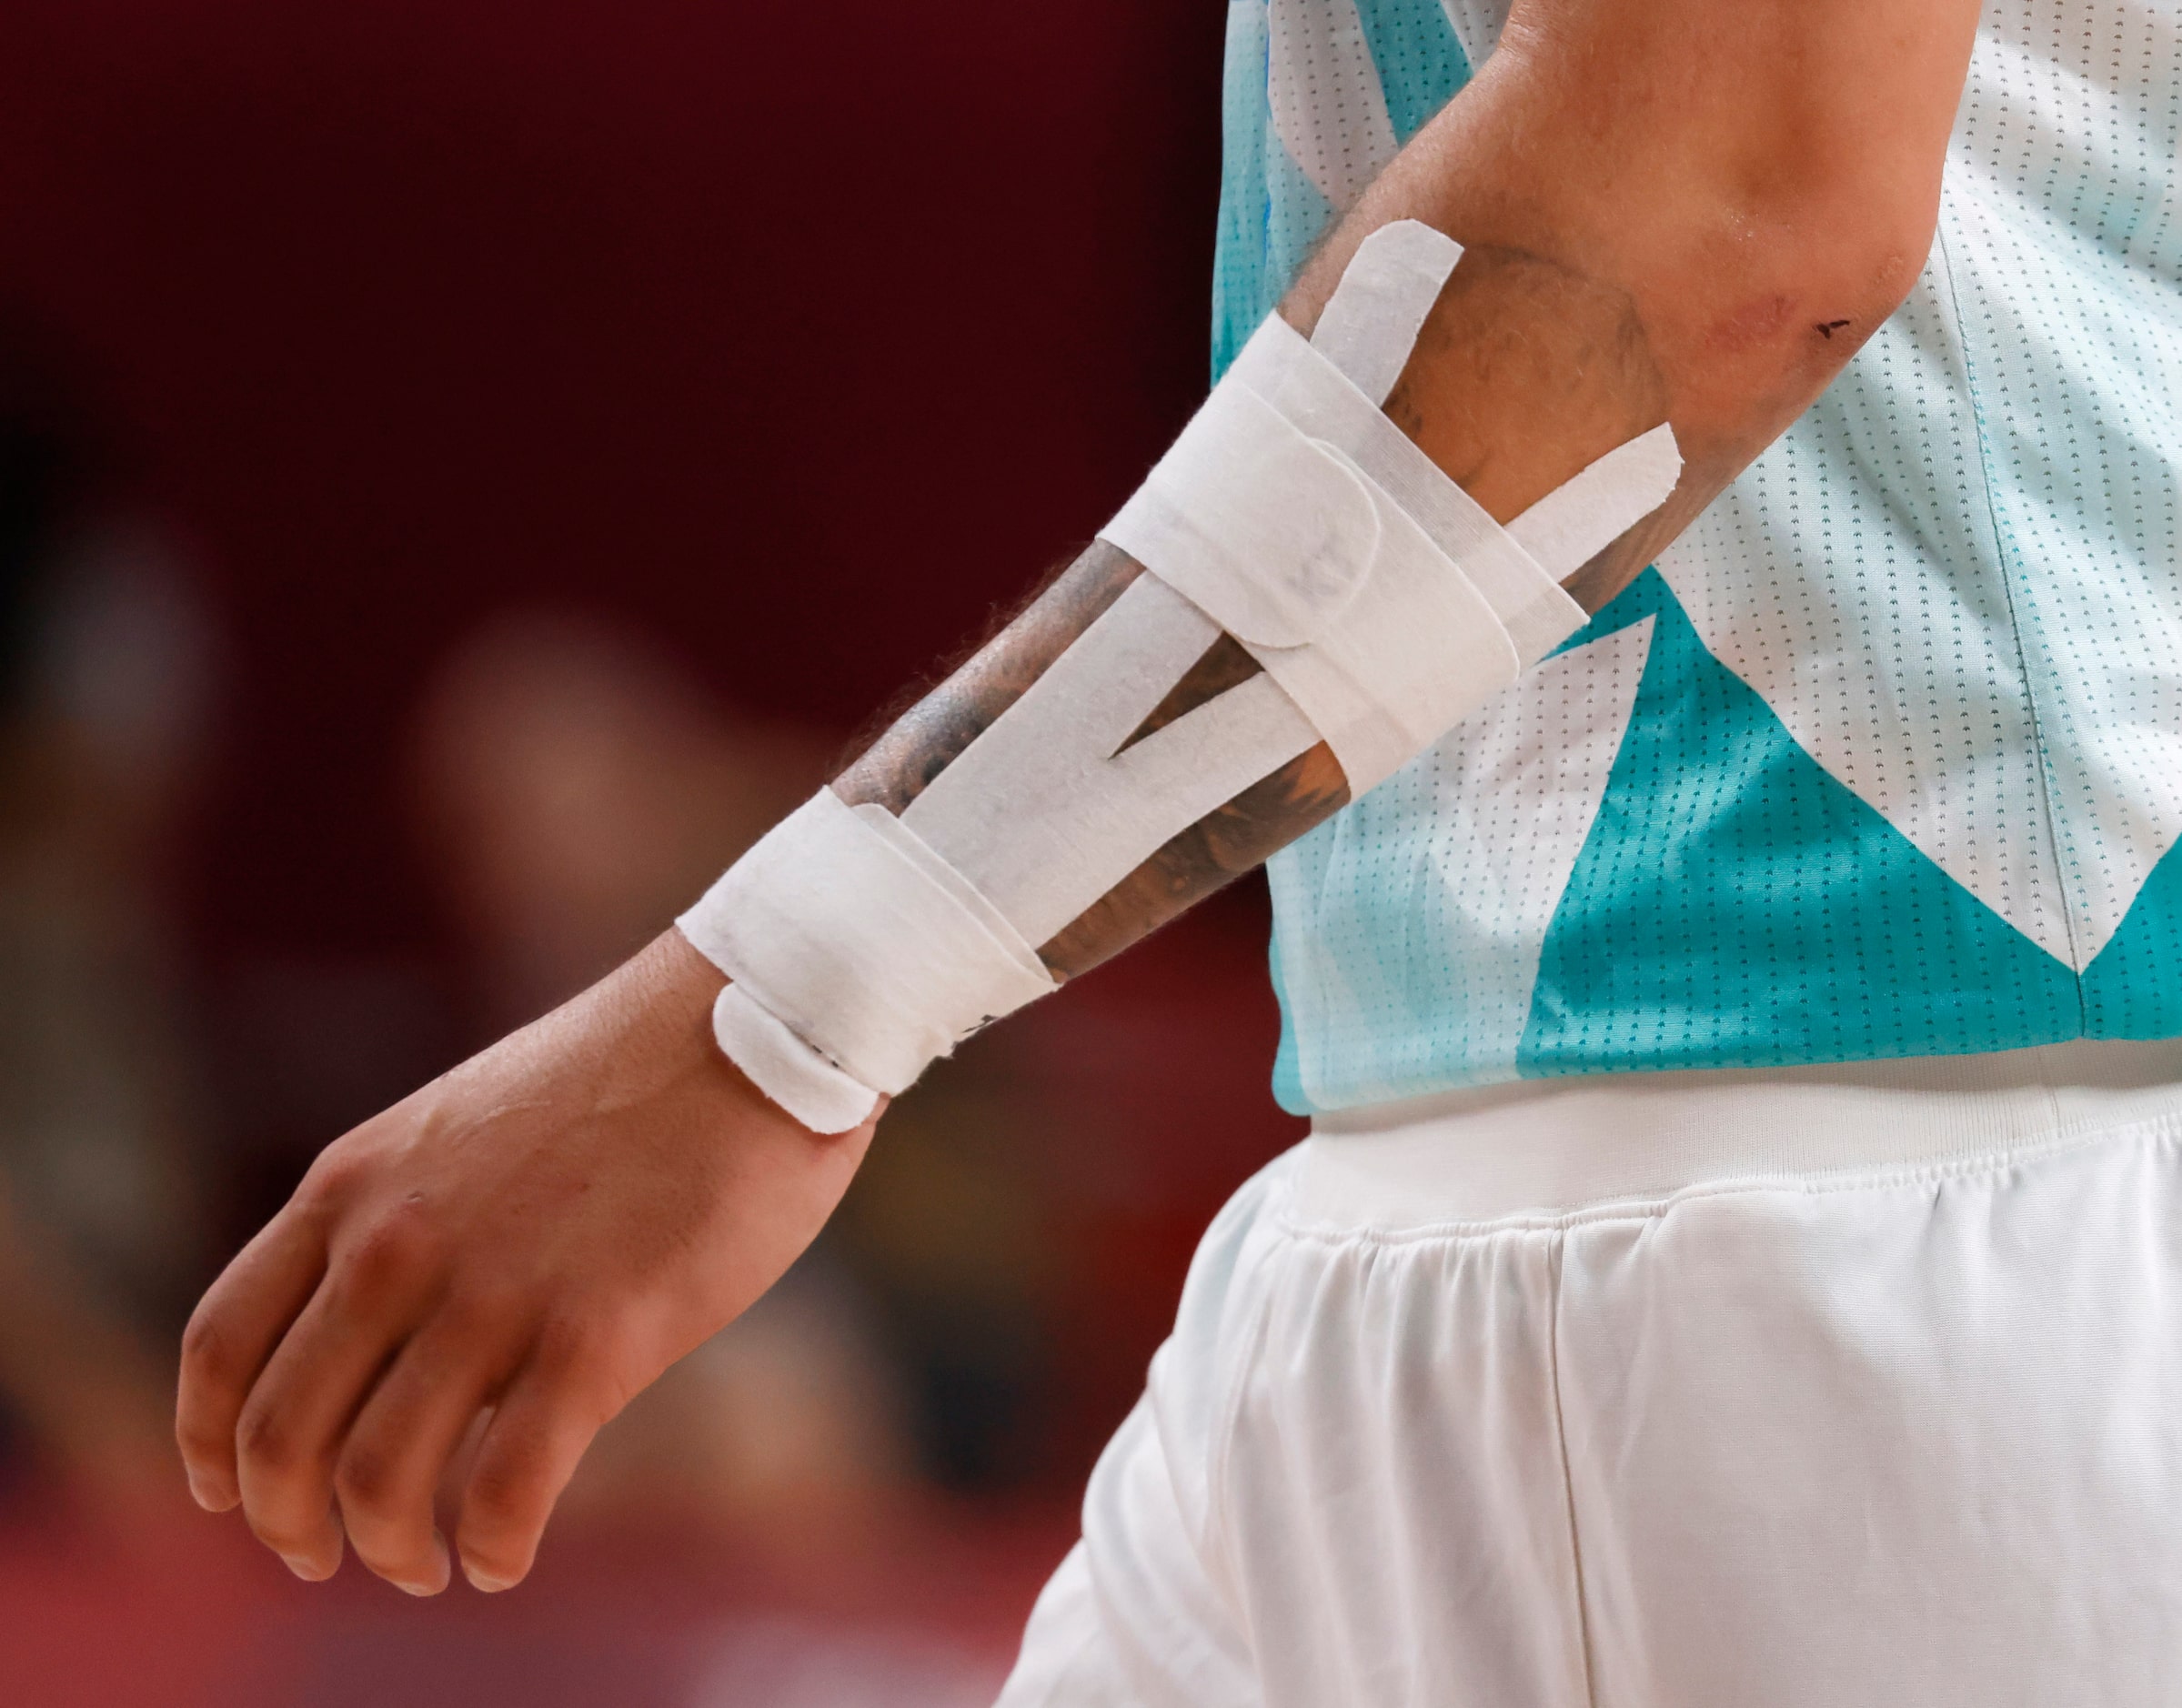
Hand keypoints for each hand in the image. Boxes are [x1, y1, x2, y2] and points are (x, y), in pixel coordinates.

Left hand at [175, 929, 873, 1594]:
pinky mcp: (597, 1338)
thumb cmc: (634, 1077)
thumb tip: (397, 1341)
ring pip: (380, 1481)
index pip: (222, 1348)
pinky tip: (506, 1559)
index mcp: (355, 1185)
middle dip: (293, 1523)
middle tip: (333, 1556)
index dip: (209, 1447)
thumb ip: (408, 1219)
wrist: (761, 1022)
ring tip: (432, 1565)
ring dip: (394, 1550)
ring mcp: (493, 1293)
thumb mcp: (463, 1128)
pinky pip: (508, 1493)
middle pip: (283, 1437)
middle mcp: (397, 1245)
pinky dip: (494, 1551)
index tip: (233, 1494)